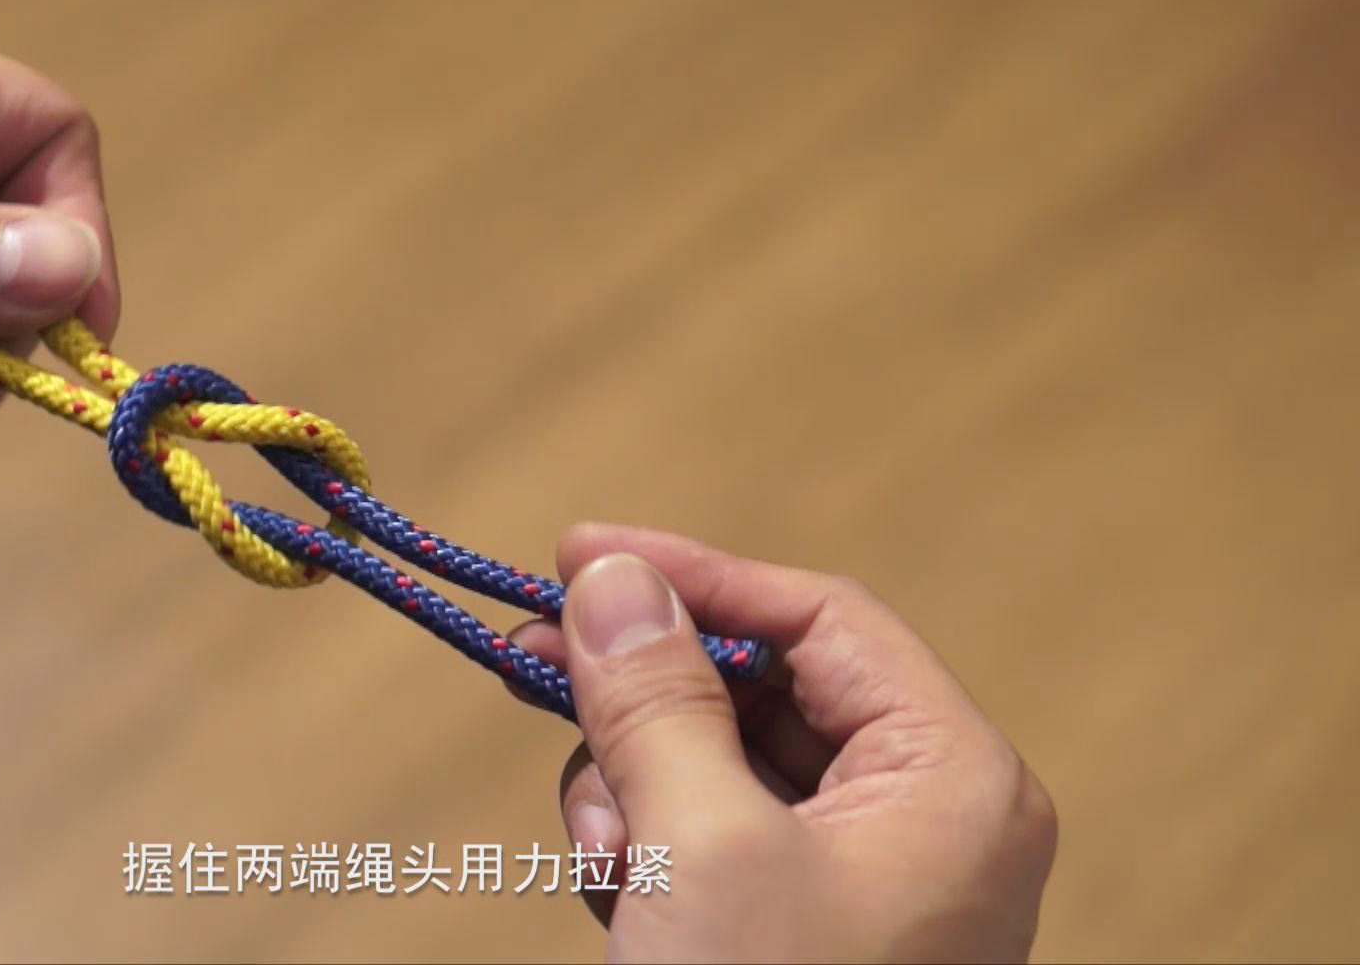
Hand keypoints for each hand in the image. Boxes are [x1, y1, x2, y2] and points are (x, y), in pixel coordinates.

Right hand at [509, 523, 1056, 961]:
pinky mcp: (796, 928)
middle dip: (646, 696)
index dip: (696, 576)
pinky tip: (620, 901)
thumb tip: (611, 573)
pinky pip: (705, 836)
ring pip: (717, 761)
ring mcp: (858, 881)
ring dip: (634, 785)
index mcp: (950, 780)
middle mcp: (920, 818)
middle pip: (761, 689)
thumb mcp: (699, 846)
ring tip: (611, 859)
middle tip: (530, 660)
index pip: (820, 620)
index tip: (574, 554)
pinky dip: (644, 848)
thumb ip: (654, 696)